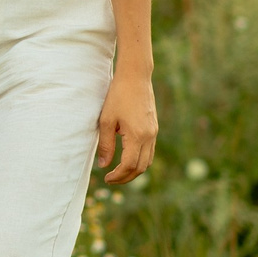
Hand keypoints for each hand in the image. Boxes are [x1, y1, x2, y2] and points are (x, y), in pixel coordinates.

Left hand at [97, 70, 157, 184]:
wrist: (136, 77)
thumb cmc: (118, 96)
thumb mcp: (106, 121)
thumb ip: (105, 144)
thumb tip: (103, 165)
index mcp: (137, 136)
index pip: (129, 165)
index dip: (118, 176)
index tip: (106, 178)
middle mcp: (149, 136)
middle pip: (141, 167)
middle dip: (126, 177)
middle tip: (111, 179)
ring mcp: (154, 132)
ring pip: (147, 161)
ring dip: (134, 170)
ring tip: (118, 172)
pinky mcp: (154, 128)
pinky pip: (149, 151)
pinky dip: (140, 159)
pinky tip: (127, 158)